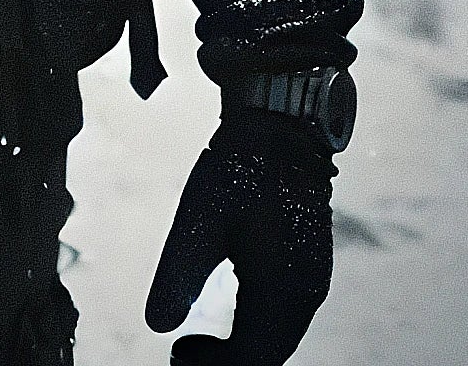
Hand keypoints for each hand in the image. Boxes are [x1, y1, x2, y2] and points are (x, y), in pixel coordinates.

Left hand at [145, 111, 334, 363]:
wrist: (282, 125)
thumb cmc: (240, 167)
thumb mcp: (199, 217)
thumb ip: (179, 275)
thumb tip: (156, 326)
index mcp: (284, 289)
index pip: (255, 357)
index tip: (176, 355)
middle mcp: (306, 293)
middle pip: (270, 353)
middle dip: (228, 362)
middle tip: (182, 354)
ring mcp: (312, 279)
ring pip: (278, 336)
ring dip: (243, 349)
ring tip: (198, 344)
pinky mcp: (308, 265)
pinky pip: (285, 315)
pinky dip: (256, 329)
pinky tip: (230, 319)